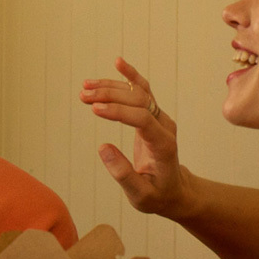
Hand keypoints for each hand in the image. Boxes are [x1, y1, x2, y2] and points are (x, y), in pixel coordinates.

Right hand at [81, 57, 190, 217]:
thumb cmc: (157, 195)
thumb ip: (123, 174)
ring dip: (112, 87)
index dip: (119, 112)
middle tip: (83, 96)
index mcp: (163, 145)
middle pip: (139, 101)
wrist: (174, 190)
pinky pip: (142, 91)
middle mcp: (164, 126)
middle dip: (110, 96)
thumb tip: (103, 148)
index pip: (142, 119)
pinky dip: (129, 77)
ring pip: (138, 92)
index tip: (95, 110)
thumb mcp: (140, 195)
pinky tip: (117, 63)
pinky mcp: (152, 115)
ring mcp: (160, 118)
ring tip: (85, 87)